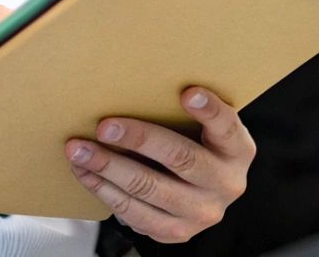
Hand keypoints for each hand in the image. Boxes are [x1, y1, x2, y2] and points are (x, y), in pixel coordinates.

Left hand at [65, 87, 254, 243]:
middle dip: (137, 140)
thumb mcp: (207, 130)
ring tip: (80, 150)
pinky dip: (104, 190)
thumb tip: (135, 86)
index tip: (188, 93)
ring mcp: (201, 213)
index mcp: (238, 151)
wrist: (204, 196)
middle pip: (180, 158)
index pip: (227, 127)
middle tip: (104, 126)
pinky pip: (133, 212)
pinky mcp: (175, 232)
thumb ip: (186, 113)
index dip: (209, 110)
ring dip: (108, 167)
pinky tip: (87, 173)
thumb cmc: (199, 148)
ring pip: (148, 189)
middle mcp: (225, 184)